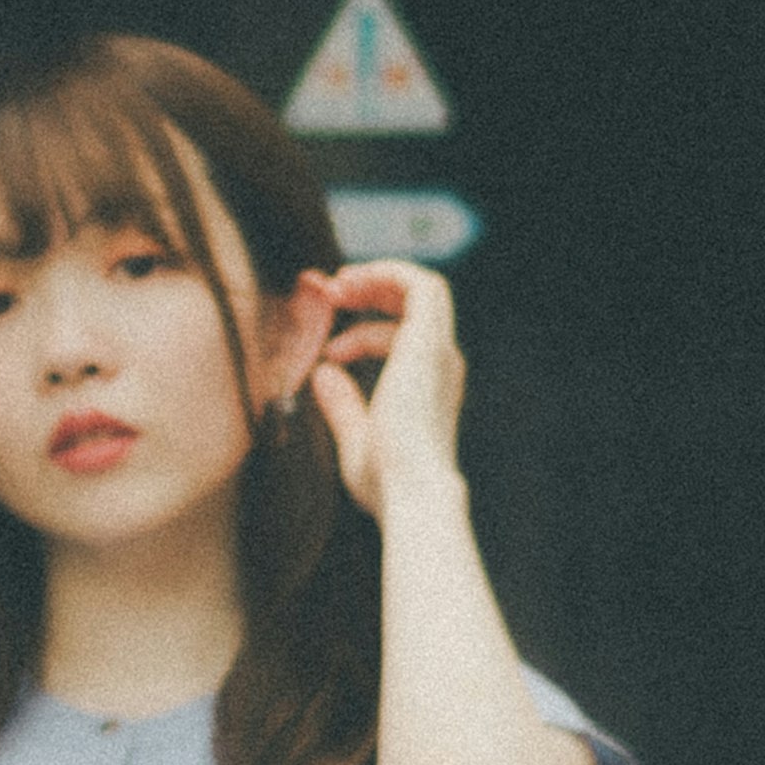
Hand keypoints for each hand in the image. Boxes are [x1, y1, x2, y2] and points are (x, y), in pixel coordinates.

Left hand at [303, 257, 467, 518]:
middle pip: (415, 307)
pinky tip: (349, 283)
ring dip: (378, 279)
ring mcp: (439, 351)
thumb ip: (341, 405)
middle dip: (371, 293)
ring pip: (422, 289)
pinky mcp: (430, 340)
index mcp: (430, 388)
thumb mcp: (355, 438)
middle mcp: (442, 365)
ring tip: (336, 286)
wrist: (409, 491)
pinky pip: (419, 286)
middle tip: (329, 295)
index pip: (399, 341)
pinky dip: (385, 273)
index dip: (360, 332)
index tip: (325, 347)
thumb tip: (322, 374)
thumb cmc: (385, 481)